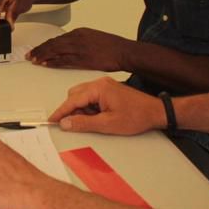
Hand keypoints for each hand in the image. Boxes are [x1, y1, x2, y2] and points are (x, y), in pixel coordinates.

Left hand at [27, 27, 131, 70]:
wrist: (123, 51)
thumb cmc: (112, 46)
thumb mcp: (93, 37)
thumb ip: (80, 40)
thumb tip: (70, 46)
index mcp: (79, 32)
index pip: (57, 38)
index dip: (45, 44)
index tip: (37, 48)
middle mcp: (77, 38)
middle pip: (53, 43)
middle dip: (39, 50)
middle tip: (30, 55)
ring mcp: (79, 48)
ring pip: (55, 51)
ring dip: (42, 56)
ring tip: (34, 60)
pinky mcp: (82, 59)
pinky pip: (63, 60)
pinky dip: (52, 62)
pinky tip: (45, 64)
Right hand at [46, 77, 162, 135]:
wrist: (155, 112)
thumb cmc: (136, 116)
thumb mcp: (107, 124)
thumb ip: (84, 123)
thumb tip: (66, 123)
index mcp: (98, 88)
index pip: (72, 99)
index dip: (61, 111)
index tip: (53, 120)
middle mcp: (99, 83)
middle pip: (75, 95)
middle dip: (73, 110)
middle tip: (78, 125)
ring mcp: (104, 85)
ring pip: (82, 96)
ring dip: (82, 110)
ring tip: (96, 121)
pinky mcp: (108, 90)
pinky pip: (91, 97)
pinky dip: (90, 108)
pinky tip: (99, 117)